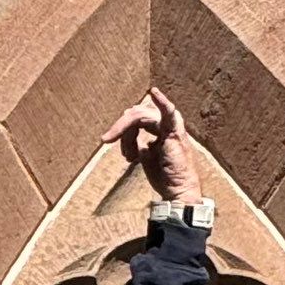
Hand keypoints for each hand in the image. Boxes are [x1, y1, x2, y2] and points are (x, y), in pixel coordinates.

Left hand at [103, 85, 202, 202]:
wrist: (177, 192)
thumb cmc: (164, 176)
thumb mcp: (146, 156)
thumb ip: (137, 143)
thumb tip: (126, 134)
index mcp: (160, 128)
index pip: (136, 119)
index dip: (124, 132)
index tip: (120, 150)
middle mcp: (167, 123)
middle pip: (135, 115)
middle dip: (120, 129)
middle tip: (107, 140)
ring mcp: (172, 126)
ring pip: (139, 116)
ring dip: (125, 132)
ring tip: (127, 154)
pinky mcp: (175, 131)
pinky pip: (167, 112)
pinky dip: (162, 101)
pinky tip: (154, 92)